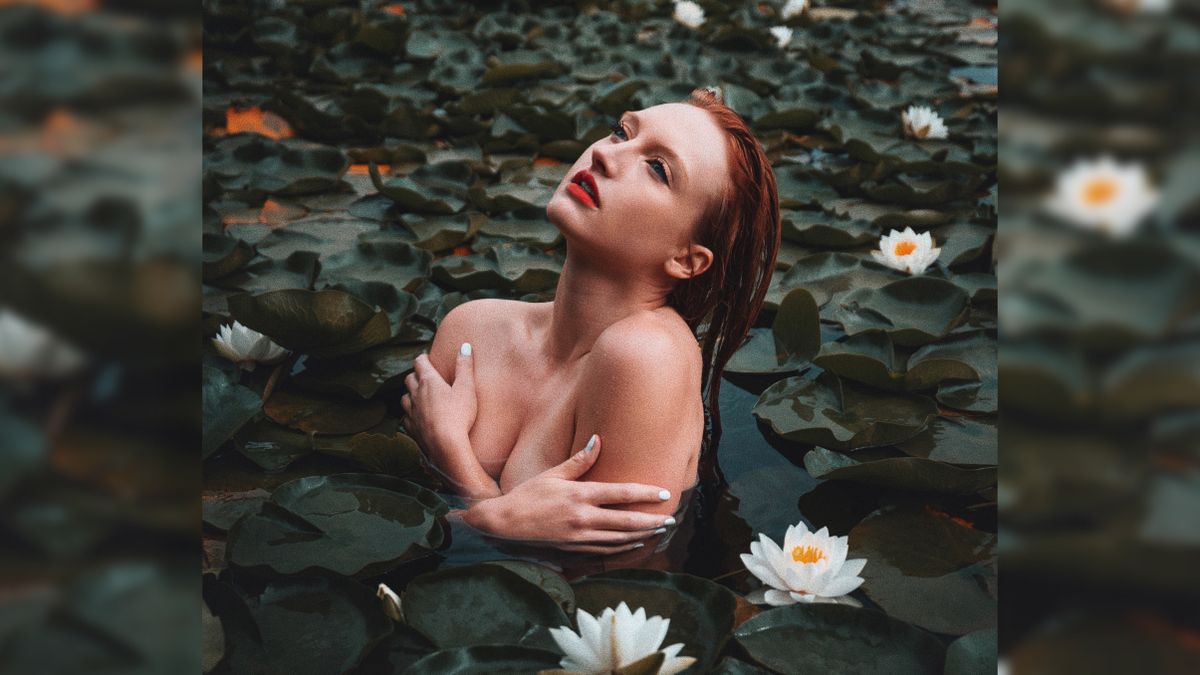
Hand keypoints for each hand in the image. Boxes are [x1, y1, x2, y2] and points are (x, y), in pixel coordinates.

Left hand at [401, 346, 477, 472]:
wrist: (446, 446)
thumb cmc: (459, 416)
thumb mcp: (467, 388)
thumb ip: (465, 366)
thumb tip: (465, 346)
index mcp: (429, 382)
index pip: (420, 362)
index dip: (423, 359)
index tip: (428, 359)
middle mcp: (416, 395)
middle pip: (409, 379)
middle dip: (416, 375)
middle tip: (425, 377)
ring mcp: (411, 412)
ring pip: (404, 398)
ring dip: (410, 395)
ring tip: (419, 396)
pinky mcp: (411, 428)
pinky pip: (405, 418)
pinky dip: (410, 414)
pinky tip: (417, 417)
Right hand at [461, 435, 675, 553]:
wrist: (505, 524)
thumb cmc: (528, 494)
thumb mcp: (553, 473)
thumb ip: (580, 460)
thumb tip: (598, 440)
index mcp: (579, 495)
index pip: (620, 493)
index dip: (645, 493)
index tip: (663, 493)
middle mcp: (582, 518)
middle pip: (626, 521)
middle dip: (651, 520)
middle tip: (670, 518)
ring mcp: (579, 537)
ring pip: (619, 539)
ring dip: (641, 535)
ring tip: (659, 530)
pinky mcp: (574, 549)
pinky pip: (605, 551)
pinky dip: (623, 548)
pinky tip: (634, 544)